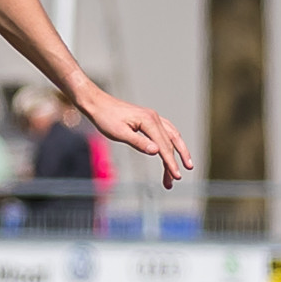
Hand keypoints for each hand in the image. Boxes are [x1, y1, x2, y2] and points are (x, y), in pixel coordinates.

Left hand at [76, 87, 193, 188]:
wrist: (97, 103)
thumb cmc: (105, 118)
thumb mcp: (120, 133)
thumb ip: (138, 142)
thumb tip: (157, 151)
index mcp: (149, 121)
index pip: (164, 146)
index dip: (171, 162)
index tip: (176, 176)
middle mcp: (155, 118)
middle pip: (171, 142)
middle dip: (174, 162)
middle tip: (176, 178)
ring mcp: (153, 117)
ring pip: (172, 136)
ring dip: (179, 151)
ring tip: (184, 165)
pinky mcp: (148, 119)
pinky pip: (166, 131)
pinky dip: (172, 142)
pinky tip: (172, 149)